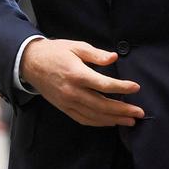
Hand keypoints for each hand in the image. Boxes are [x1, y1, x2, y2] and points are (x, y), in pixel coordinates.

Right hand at [19, 38, 143, 126]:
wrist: (30, 63)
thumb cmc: (55, 52)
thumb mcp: (75, 46)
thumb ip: (95, 54)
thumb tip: (114, 58)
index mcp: (76, 74)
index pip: (104, 85)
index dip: (122, 88)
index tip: (136, 88)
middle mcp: (72, 91)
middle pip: (102, 105)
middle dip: (123, 110)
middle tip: (139, 113)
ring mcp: (67, 102)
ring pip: (94, 115)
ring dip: (114, 120)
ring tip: (130, 121)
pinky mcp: (64, 107)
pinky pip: (83, 119)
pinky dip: (98, 123)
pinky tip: (110, 122)